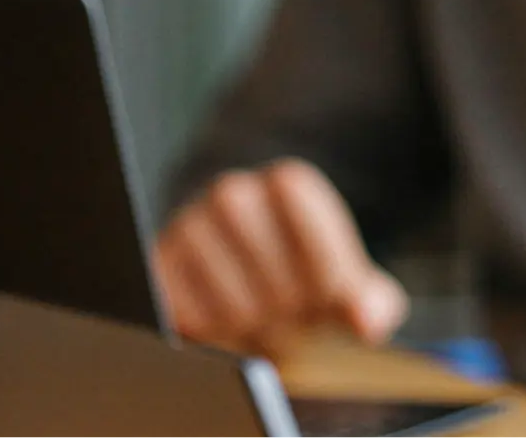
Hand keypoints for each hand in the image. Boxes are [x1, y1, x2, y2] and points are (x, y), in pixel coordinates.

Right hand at [154, 159, 410, 353]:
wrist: (235, 263)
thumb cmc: (300, 276)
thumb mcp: (346, 282)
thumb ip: (371, 301)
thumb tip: (366, 323)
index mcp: (290, 184)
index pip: (324, 255)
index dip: (330, 293)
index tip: (330, 304)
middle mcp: (234, 194)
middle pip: (277, 290)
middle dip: (291, 321)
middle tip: (292, 324)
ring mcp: (188, 227)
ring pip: (233, 312)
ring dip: (251, 336)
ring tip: (259, 326)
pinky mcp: (154, 265)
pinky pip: (190, 322)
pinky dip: (211, 339)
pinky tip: (223, 328)